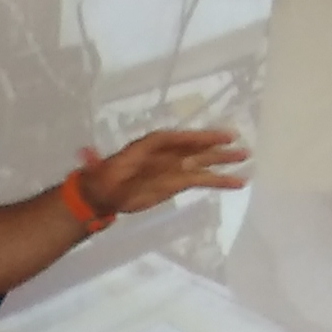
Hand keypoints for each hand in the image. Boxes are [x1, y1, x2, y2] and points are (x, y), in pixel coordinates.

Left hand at [76, 129, 250, 218]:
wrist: (103, 194)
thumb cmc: (104, 180)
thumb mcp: (100, 172)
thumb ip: (97, 163)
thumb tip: (86, 154)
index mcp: (149, 147)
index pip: (173, 139)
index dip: (193, 138)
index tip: (211, 137)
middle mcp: (165, 153)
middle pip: (193, 147)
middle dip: (215, 146)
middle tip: (239, 143)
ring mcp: (173, 167)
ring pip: (202, 162)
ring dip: (222, 161)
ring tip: (246, 157)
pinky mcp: (177, 182)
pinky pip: (201, 180)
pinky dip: (218, 180)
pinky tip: (237, 182)